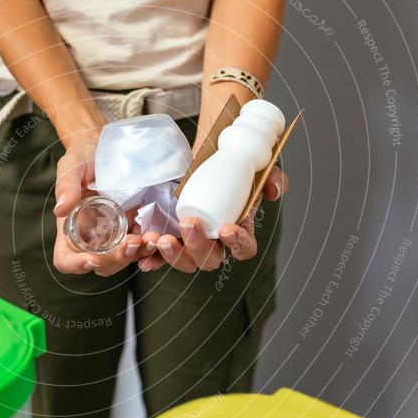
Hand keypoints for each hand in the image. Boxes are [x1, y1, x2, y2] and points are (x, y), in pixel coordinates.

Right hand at [52, 134, 151, 275]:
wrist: (109, 148)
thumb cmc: (85, 158)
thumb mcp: (72, 166)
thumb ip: (66, 185)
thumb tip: (60, 209)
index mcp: (71, 230)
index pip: (66, 259)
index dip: (76, 265)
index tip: (90, 260)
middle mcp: (93, 239)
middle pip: (101, 264)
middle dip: (116, 259)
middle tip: (130, 243)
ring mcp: (116, 236)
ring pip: (125, 258)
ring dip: (137, 254)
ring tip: (149, 239)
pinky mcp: (135, 227)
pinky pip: (143, 245)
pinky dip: (150, 246)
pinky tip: (158, 235)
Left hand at [138, 166, 288, 271]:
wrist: (205, 155)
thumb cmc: (233, 166)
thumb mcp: (256, 166)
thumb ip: (272, 176)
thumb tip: (274, 191)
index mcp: (238, 231)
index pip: (244, 249)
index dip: (237, 244)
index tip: (226, 228)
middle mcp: (215, 243)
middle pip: (210, 260)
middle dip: (198, 246)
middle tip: (188, 223)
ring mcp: (191, 243)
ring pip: (185, 262)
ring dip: (173, 255)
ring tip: (161, 238)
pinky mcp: (170, 237)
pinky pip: (160, 257)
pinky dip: (152, 259)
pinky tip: (143, 257)